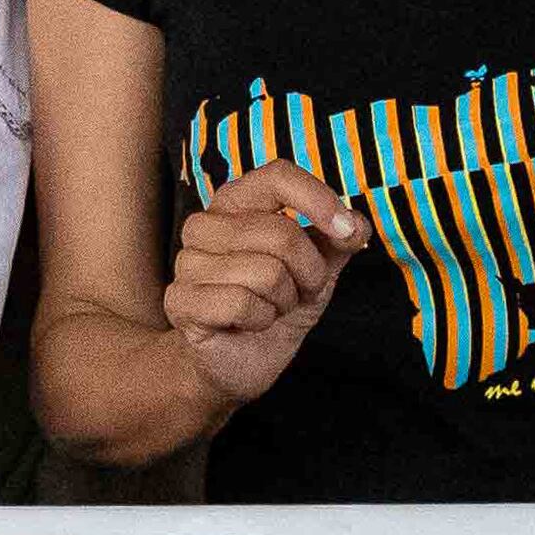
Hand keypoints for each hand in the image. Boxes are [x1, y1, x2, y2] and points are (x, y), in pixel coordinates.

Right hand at [167, 159, 372, 410]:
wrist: (243, 358)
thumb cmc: (277, 302)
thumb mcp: (319, 267)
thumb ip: (339, 240)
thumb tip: (355, 223)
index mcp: (237, 201)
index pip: (277, 176)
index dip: (317, 199)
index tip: (345, 229)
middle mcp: (205, 224)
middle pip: (281, 233)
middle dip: (308, 272)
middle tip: (298, 290)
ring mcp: (188, 261)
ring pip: (266, 272)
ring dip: (284, 300)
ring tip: (271, 306)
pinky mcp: (180, 299)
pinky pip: (241, 303)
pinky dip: (261, 319)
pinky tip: (252, 322)